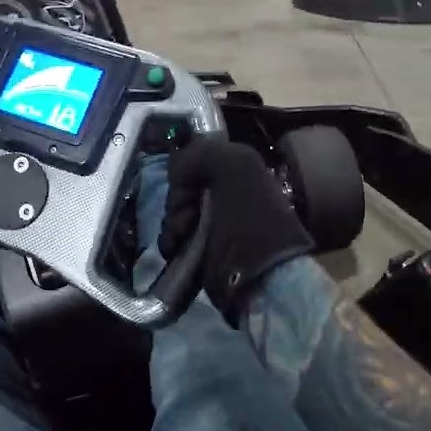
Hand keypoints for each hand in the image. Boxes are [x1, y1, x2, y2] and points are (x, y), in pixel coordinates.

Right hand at [159, 137, 314, 325]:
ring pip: (178, 214)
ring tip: (181, 238)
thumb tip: (176, 172)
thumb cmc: (248, 218)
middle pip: (184, 189)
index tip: (185, 189)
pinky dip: (171, 241)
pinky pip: (177, 238)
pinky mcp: (207, 252)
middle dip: (178, 202)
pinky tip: (175, 248)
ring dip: (173, 224)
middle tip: (186, 219)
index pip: (196, 162)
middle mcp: (229, 196)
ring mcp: (218, 225)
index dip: (184, 173)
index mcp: (241, 173)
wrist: (260, 276)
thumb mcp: (233, 167)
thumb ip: (202, 154)